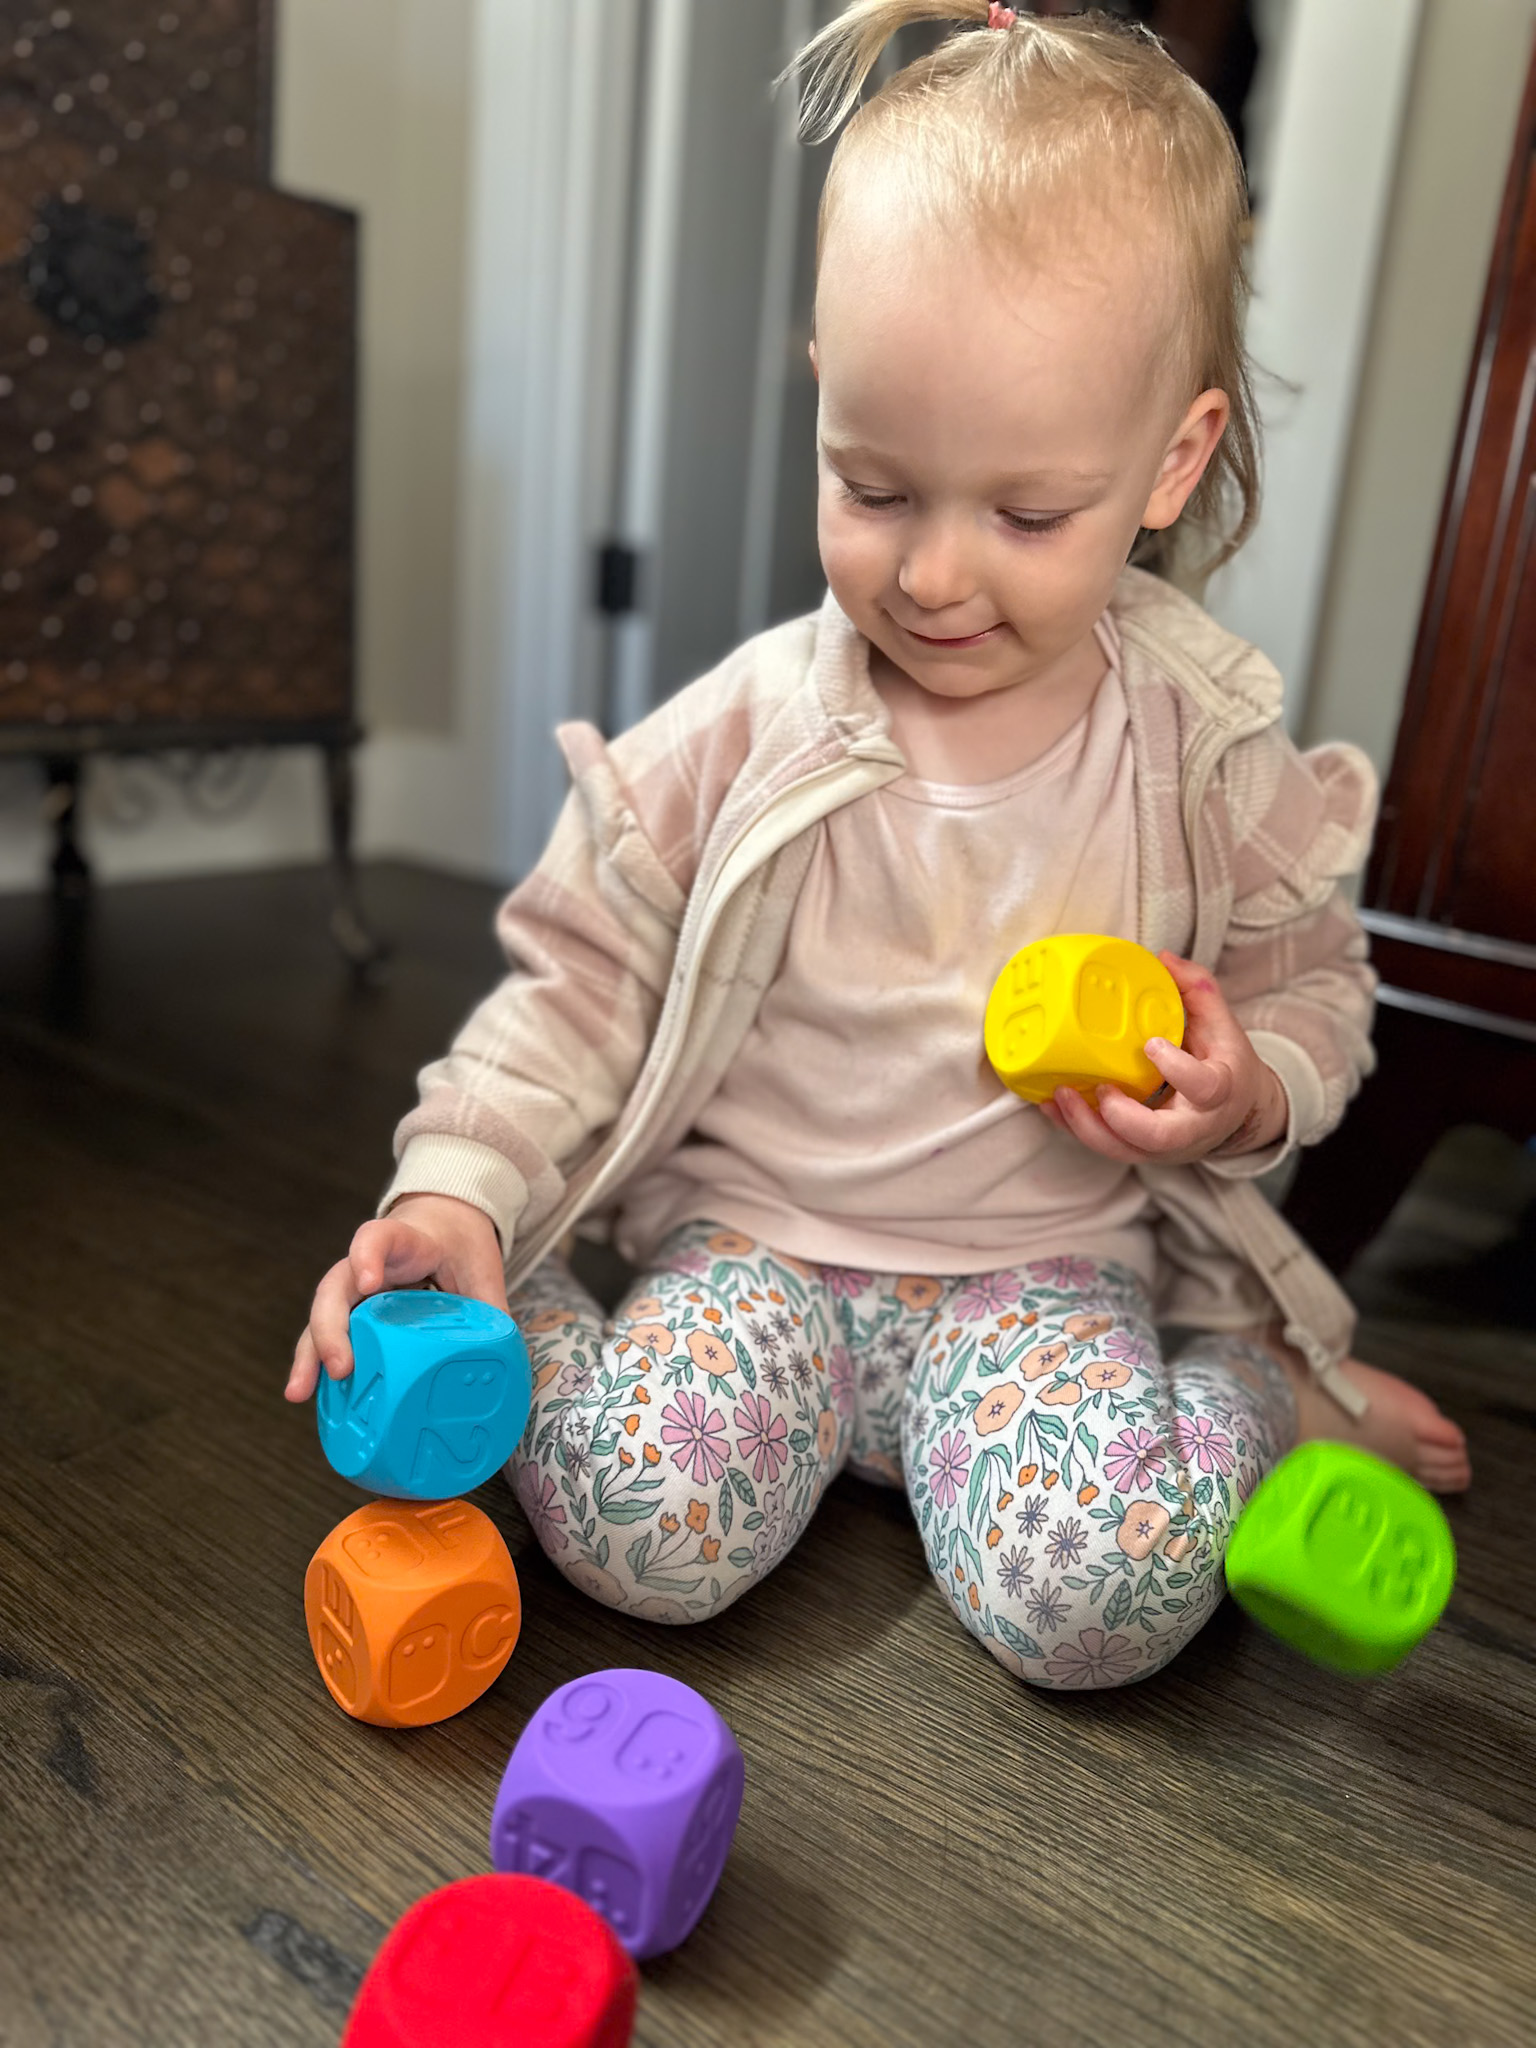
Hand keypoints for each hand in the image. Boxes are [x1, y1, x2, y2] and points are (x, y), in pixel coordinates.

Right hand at [285, 1193, 507, 1401]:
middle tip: (339, 1368)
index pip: (377, 1238)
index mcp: (404, 1241)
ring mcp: (355, 1289)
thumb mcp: (483, 1267)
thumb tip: (505, 1360)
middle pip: (335, 1287)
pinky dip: (321, 1364)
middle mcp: (368, 1263)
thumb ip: (491, 1307)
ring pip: (323, 1316)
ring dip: (310, 1354)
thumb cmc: (460, 1244)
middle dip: (330, 1328)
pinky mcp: (354, 1312)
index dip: (368, 1256)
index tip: (369, 1283)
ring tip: (298, 1392)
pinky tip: (314, 1399)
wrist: (444, 1222)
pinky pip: (333, 1336)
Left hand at [1037, 951, 1286, 1167]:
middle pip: (1157, 1137)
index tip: (1152, 1044)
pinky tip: (1051, 1105)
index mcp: (1219, 1091)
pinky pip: (1104, 1147)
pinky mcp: (1140, 1151)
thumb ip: (1197, 989)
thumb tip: (1161, 958)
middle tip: (1100, 1088)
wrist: (1238, 1114)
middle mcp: (1192, 1127)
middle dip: (1120, 1116)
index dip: (1177, 1069)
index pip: (1204, 1087)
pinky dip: (1074, 1128)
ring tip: (1060, 1094)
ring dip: (1085, 1126)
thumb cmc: (1225, 1064)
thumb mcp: (1223, 1024)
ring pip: (1122, 1150)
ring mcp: (1164, 1146)